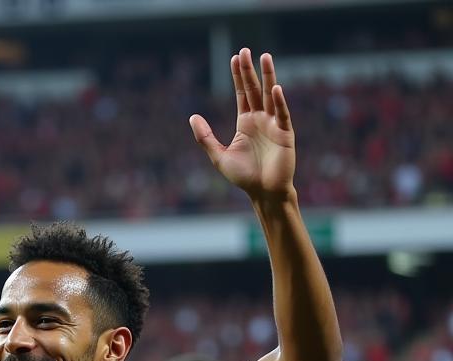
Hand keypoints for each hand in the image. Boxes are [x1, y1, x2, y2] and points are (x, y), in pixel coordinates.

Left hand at [190, 49, 294, 201]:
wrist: (263, 193)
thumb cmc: (243, 177)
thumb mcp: (219, 156)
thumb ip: (205, 137)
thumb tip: (192, 117)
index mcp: (245, 122)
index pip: (242, 94)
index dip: (238, 76)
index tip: (235, 58)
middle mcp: (260, 119)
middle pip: (254, 89)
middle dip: (249, 71)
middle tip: (245, 50)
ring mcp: (274, 125)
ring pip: (270, 96)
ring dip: (268, 76)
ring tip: (265, 57)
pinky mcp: (285, 134)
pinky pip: (282, 114)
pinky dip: (279, 102)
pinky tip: (275, 88)